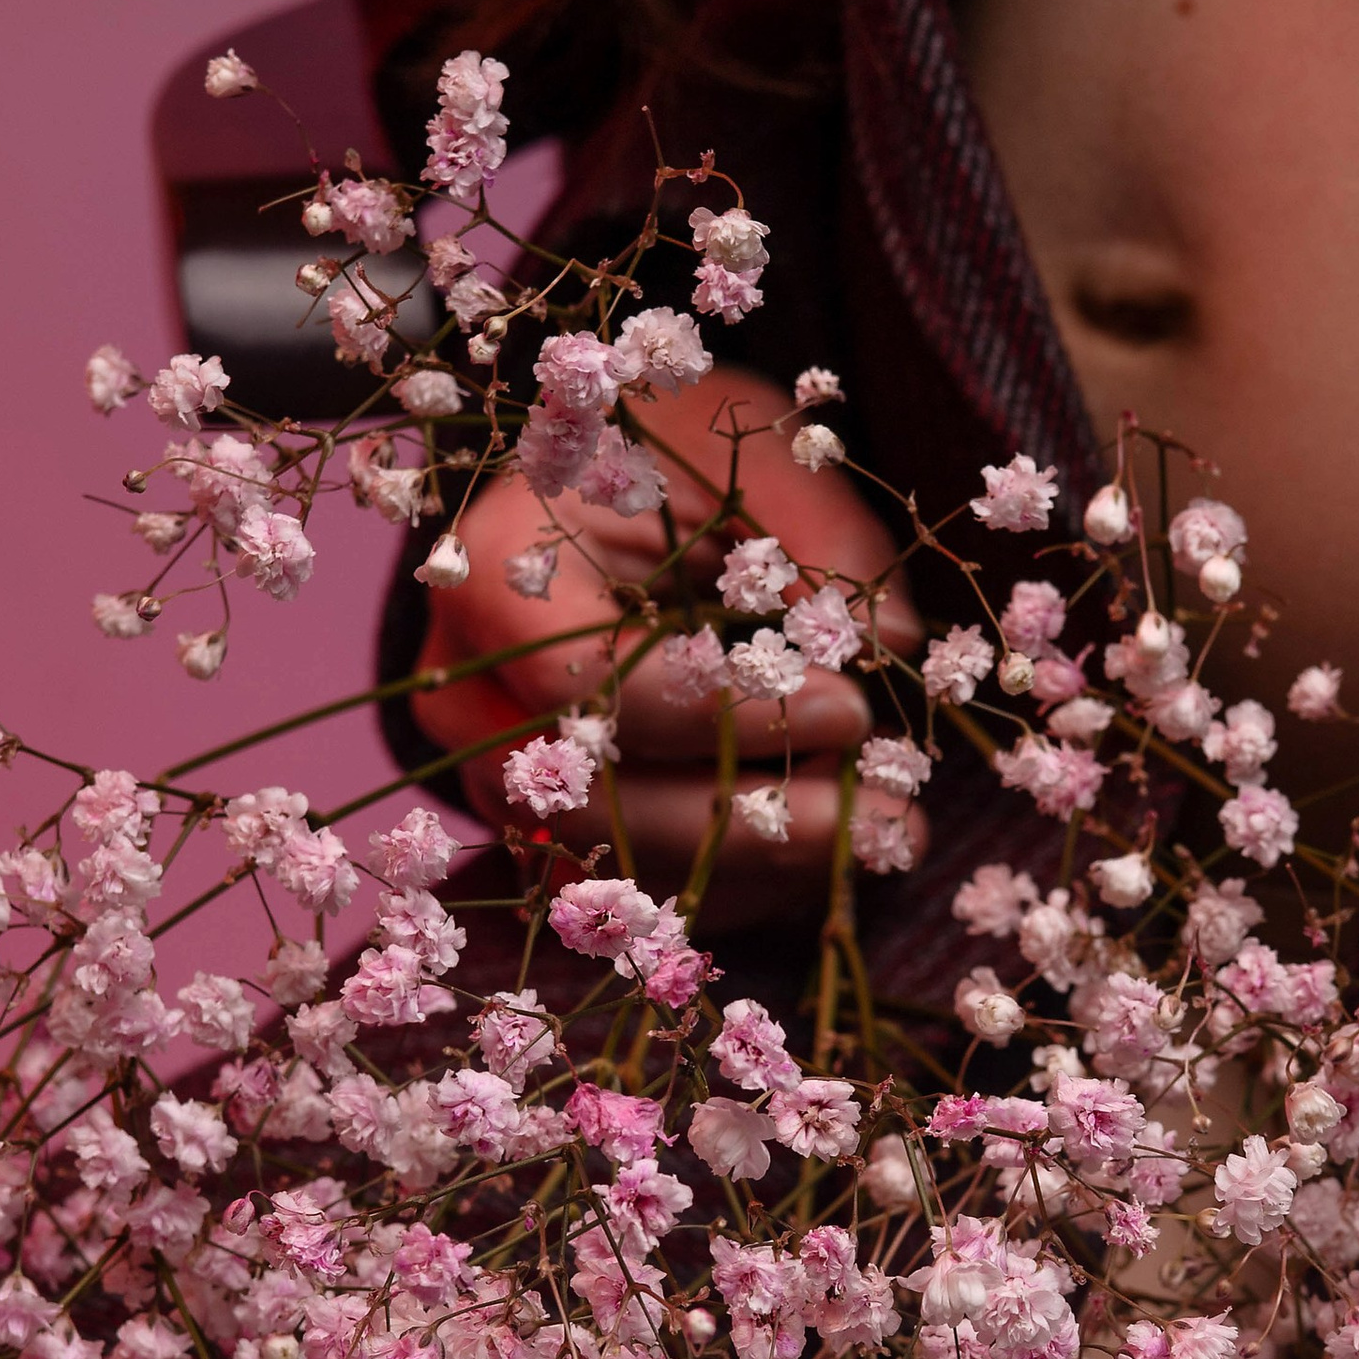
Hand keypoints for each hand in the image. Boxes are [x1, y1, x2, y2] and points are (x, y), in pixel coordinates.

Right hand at [407, 377, 922, 926]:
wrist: (617, 493)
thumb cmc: (687, 459)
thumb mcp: (760, 459)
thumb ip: (822, 542)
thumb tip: (886, 644)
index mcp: (494, 566)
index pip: (585, 677)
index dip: (722, 710)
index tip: (848, 706)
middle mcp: (468, 687)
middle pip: (591, 799)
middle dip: (752, 819)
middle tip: (891, 816)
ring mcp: (495, 776)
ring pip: (614, 870)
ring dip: (763, 868)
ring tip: (888, 837)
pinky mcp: (544, 837)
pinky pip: (635, 899)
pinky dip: (745, 887)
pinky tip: (839, 854)